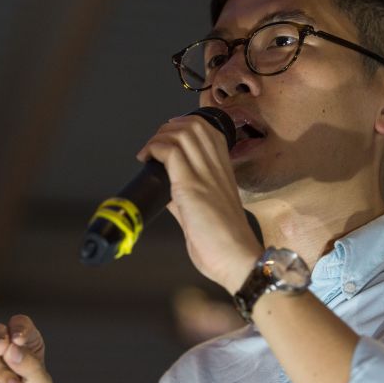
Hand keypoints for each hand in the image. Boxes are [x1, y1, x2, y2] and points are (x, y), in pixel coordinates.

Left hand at [137, 115, 262, 293]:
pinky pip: (171, 151)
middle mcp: (217, 165)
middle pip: (193, 124)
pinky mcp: (191, 185)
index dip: (181, 127)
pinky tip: (146, 161)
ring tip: (148, 154)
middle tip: (153, 147)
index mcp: (223, 168)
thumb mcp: (202, 212)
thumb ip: (185, 199)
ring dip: (158, 138)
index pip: (205, 129)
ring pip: (182, 132)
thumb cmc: (224, 241)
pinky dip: (154, 149)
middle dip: (167, 129)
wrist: (236, 258)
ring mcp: (205, 173)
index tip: (165, 140)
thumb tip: (166, 192)